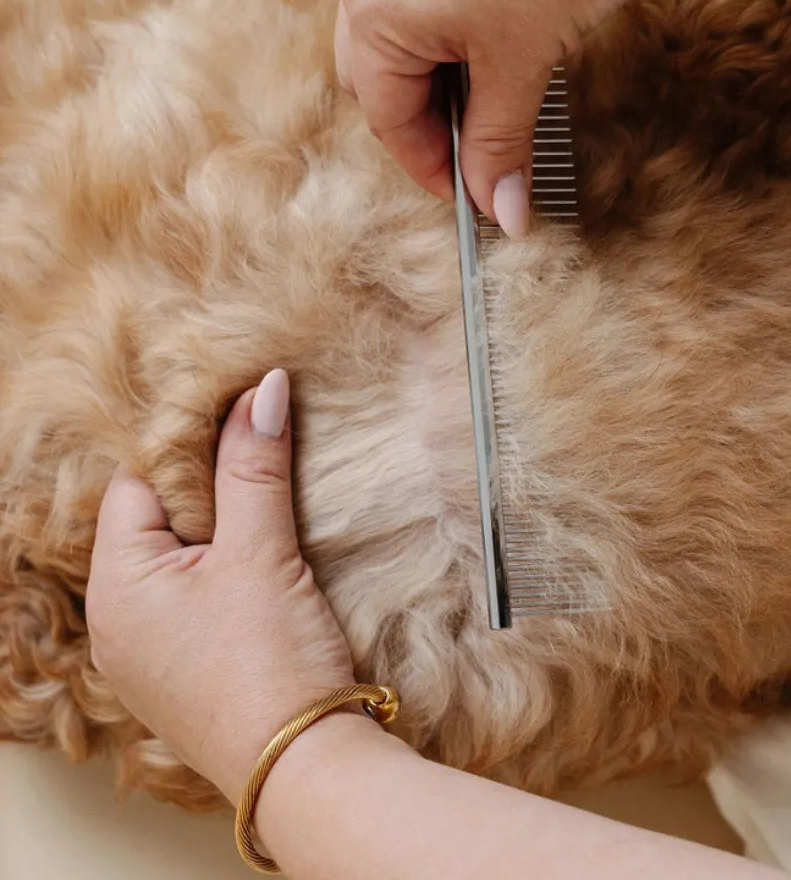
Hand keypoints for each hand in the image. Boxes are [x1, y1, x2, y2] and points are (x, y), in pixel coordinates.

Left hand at [86, 369, 371, 805]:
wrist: (306, 768)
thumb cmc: (270, 663)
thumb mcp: (261, 551)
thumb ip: (253, 464)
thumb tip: (260, 388)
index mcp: (117, 585)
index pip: (139, 481)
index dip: (189, 442)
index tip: (238, 412)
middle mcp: (118, 621)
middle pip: (158, 516)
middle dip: (210, 481)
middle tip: (262, 446)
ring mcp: (150, 651)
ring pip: (180, 556)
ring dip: (224, 524)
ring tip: (270, 497)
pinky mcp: (186, 670)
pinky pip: (194, 595)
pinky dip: (226, 567)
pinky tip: (266, 555)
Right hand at [335, 0, 670, 232]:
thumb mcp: (520, 68)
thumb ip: (498, 144)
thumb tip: (499, 209)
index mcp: (372, 7)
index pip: (384, 113)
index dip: (428, 164)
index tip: (471, 195)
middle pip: (376, 72)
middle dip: (424, 120)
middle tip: (477, 155)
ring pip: (397, 30)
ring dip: (437, 75)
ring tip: (494, 100)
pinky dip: (447, 30)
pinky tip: (495, 41)